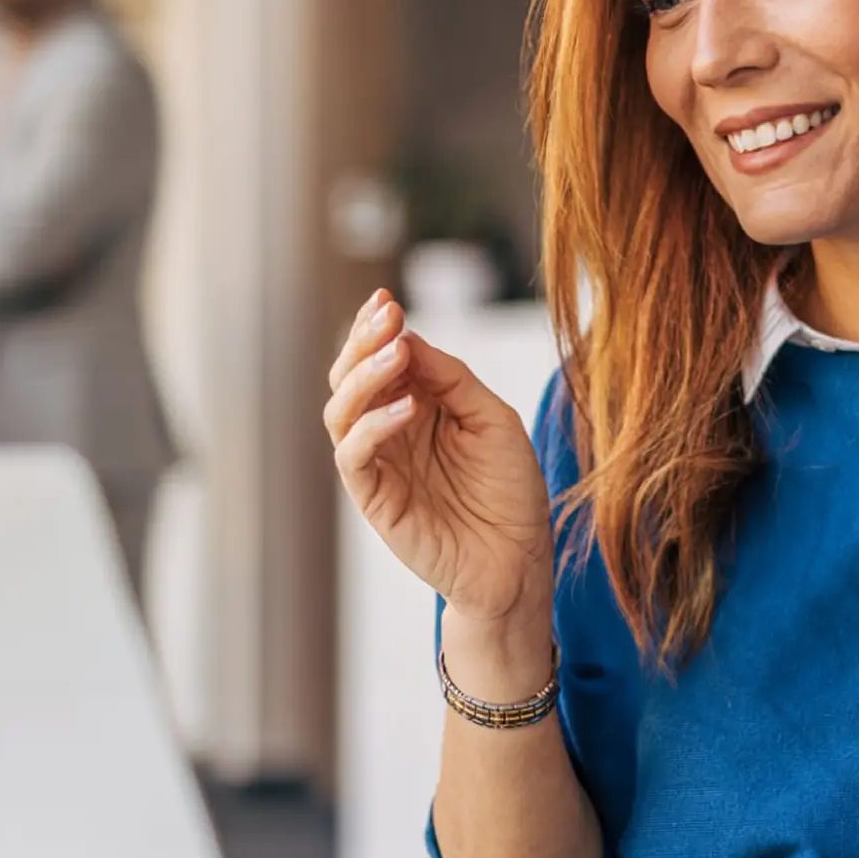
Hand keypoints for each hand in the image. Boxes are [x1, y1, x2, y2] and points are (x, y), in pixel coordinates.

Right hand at [324, 290, 552, 625]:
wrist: (517, 558)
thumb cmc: (510, 488)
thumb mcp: (493, 418)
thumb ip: (453, 379)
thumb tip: (409, 339)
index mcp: (416, 405)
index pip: (381, 358)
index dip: (377, 328)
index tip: (385, 299)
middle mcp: (389, 430)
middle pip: (351, 377)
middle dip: (363, 341)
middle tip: (385, 315)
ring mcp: (378, 463)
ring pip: (341, 412)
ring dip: (365, 377)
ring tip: (396, 353)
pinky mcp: (374, 498)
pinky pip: (354, 456)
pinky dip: (374, 427)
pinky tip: (406, 407)